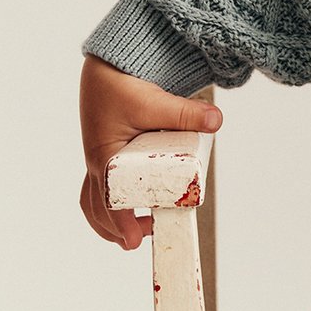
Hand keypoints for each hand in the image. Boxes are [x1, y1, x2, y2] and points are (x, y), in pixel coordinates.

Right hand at [79, 54, 221, 249]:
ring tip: (133, 234)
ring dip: (109, 220)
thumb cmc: (124, 85)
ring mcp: (99, 159)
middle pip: (98, 208)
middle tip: (139, 242)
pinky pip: (100, 187)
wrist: (108, 68)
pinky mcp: (106, 154)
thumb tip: (216, 120)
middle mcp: (97, 162)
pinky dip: (110, 203)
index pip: (109, 201)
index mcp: (104, 157)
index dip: (122, 223)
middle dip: (116, 229)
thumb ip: (186, 112)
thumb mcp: (155, 101)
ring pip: (94, 200)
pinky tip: (133, 208)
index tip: (135, 240)